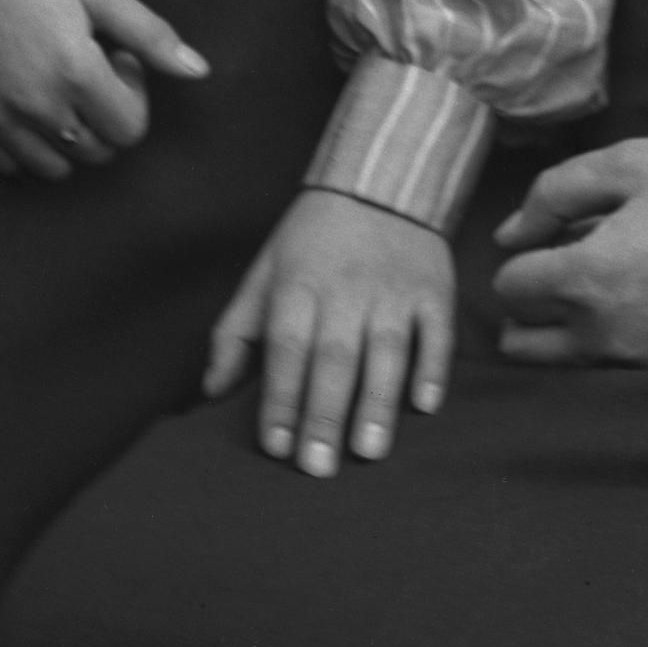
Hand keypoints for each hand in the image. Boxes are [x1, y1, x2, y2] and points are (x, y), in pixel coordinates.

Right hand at [0, 0, 206, 178]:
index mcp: (75, 72)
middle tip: (89, 65)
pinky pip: (12, 166)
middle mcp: (36, 106)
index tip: (115, 57)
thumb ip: (150, 35)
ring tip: (58, 83)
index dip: (134, 95)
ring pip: (56, 167)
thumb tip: (199, 71)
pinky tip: (26, 96)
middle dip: (106, 115)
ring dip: (70, 135)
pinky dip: (29, 144)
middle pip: (98, 152)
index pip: (130, 130)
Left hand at [206, 187, 453, 474]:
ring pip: (386, 349)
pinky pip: (435, 330)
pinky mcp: (433, 288)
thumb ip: (236, 332)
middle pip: (335, 356)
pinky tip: (425, 405)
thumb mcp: (264, 271)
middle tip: (319, 468)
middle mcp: (346, 288)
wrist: (381, 178)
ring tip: (369, 451)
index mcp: (299, 285)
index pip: (287, 348)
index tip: (276, 447)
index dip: (281, 398)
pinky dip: (432, 367)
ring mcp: (394, 288)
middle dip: (325, 414)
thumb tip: (212, 391)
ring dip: (377, 401)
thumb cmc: (312, 239)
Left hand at [491, 139, 647, 370]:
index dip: (520, 256)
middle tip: (557, 267)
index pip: (510, 288)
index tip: (547, 236)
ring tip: (586, 292)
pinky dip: (601, 345)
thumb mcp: (628, 163)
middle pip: (523, 340)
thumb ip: (554, 193)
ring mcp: (636, 361)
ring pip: (562, 363)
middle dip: (528, 303)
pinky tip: (628, 307)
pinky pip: (609, 368)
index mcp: (586, 278)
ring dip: (557, 332)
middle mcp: (602, 333)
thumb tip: (510, 235)